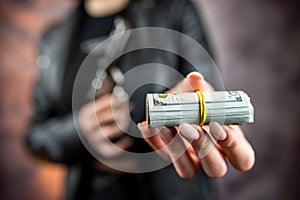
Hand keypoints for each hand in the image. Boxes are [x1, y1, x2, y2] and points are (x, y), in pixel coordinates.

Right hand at [78, 94, 132, 157]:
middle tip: (128, 109)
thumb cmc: (92, 119)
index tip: (124, 99)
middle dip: (121, 111)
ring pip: (111, 131)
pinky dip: (121, 146)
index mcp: (87, 113)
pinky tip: (127, 140)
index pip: (103, 104)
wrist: (80, 134)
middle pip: (107, 116)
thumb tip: (119, 93)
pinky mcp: (99, 148)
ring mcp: (93, 138)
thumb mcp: (94, 107)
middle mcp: (88, 126)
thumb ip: (106, 100)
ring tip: (126, 120)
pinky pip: (111, 149)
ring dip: (122, 125)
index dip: (116, 100)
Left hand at [138, 72, 254, 177]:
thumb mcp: (201, 91)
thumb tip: (195, 79)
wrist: (177, 100)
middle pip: (216, 169)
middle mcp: (212, 156)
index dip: (234, 147)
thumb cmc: (198, 98)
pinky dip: (153, 138)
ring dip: (178, 147)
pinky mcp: (170, 154)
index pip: (242, 158)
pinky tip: (148, 124)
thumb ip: (199, 87)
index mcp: (230, 143)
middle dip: (205, 148)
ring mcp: (190, 159)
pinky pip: (161, 153)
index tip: (222, 128)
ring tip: (169, 124)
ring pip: (188, 169)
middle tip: (193, 128)